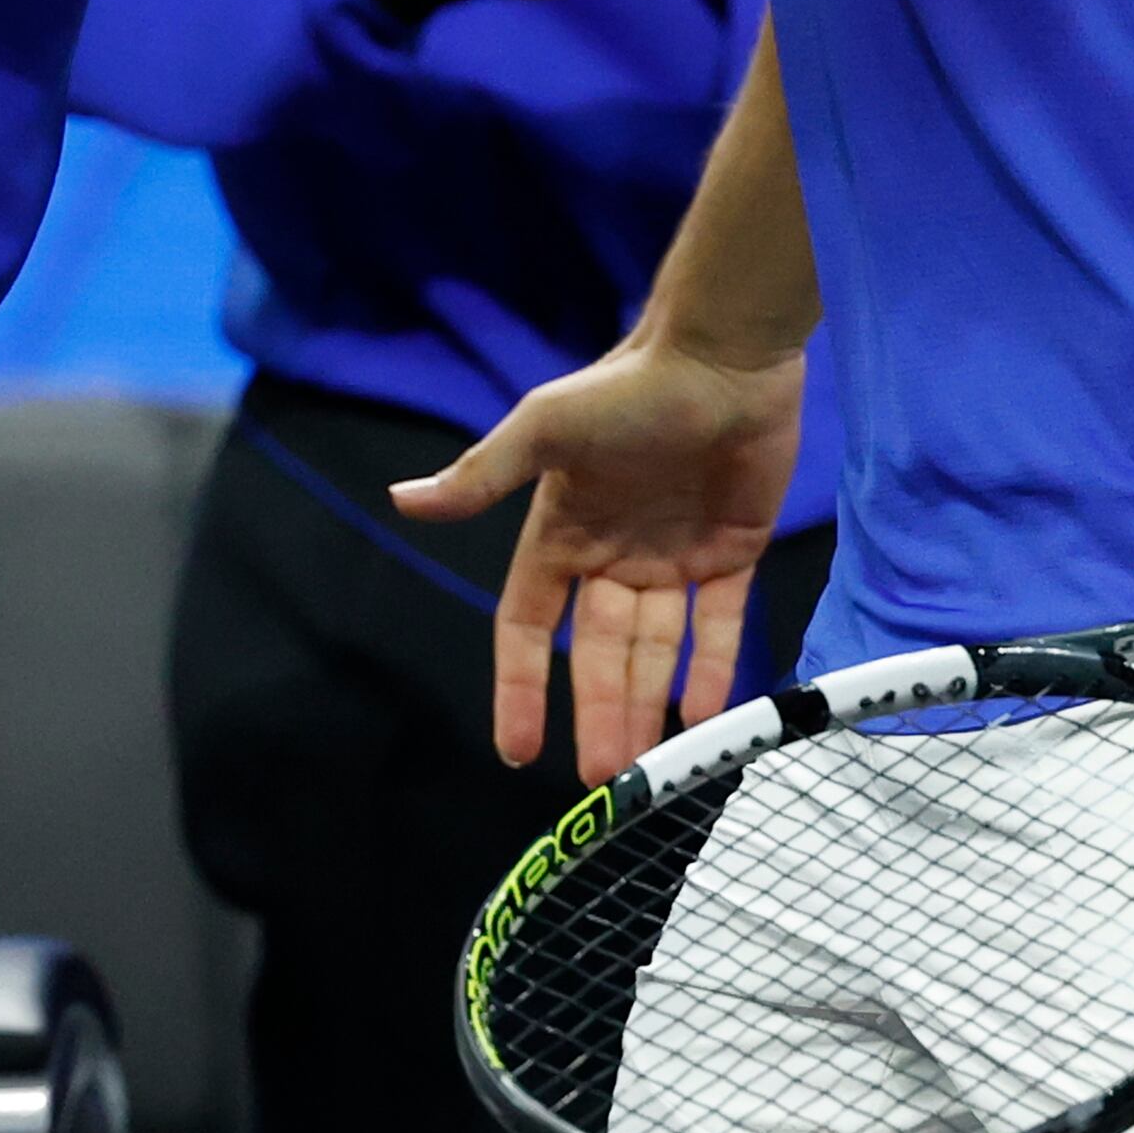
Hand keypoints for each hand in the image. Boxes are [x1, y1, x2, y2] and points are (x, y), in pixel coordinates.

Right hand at [394, 334, 804, 780]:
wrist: (722, 354)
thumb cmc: (626, 389)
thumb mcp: (544, 430)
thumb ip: (483, 476)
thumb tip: (402, 500)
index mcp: (561, 532)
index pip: (527, 624)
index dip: (518, 683)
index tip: (516, 748)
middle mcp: (613, 555)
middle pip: (596, 652)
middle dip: (594, 712)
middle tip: (596, 777)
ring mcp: (672, 558)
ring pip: (654, 649)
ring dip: (645, 705)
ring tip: (643, 767)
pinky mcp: (731, 552)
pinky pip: (717, 626)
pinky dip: (710, 670)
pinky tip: (702, 716)